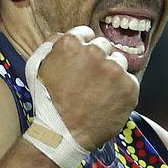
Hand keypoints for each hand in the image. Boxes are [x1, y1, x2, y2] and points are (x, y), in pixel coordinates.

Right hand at [33, 26, 138, 150]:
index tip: (82, 62)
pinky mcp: (130, 86)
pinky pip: (130, 80)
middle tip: (89, 81)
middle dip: (98, 60)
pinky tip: (108, 101)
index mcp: (71, 44)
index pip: (86, 34)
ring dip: (112, 73)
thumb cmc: (48, 102)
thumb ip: (50, 45)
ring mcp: (115, 69)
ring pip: (119, 62)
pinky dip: (122, 90)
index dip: (84, 49)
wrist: (63, 134)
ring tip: (98, 92)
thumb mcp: (37, 68)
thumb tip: (62, 35)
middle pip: (104, 46)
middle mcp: (95, 52)